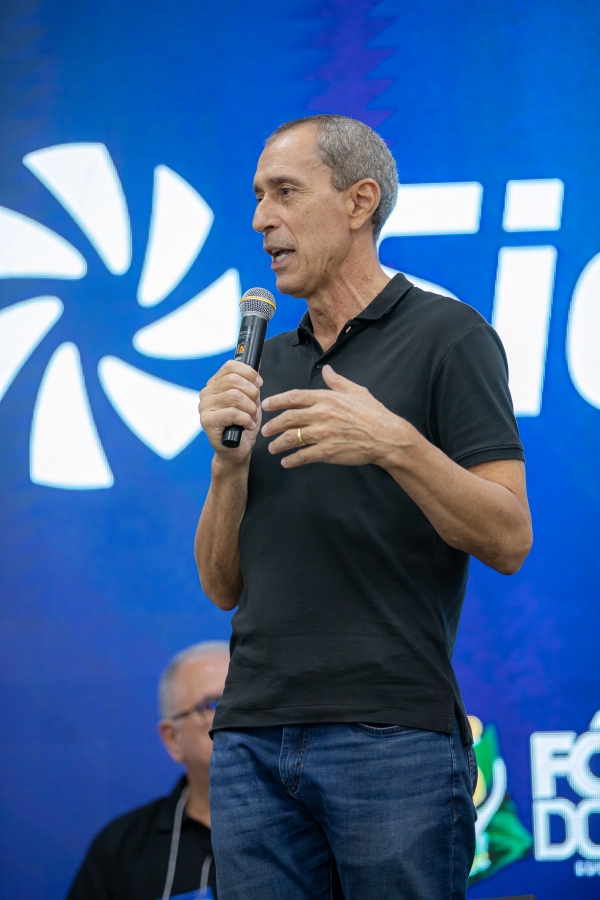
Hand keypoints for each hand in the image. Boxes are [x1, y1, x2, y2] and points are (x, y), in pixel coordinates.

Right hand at [199, 360, 262, 465]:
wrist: (237, 450)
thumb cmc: (242, 425)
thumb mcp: (250, 399)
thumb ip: (250, 381)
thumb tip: (257, 361)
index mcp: (215, 384)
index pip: (230, 366)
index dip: (249, 372)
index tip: (259, 383)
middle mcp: (207, 393)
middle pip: (234, 380)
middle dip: (252, 393)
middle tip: (255, 406)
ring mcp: (204, 407)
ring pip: (235, 396)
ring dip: (250, 408)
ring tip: (251, 418)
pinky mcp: (207, 422)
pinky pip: (233, 413)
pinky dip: (246, 419)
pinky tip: (247, 425)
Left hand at [261, 365, 408, 468]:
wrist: (387, 437)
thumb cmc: (374, 414)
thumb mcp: (356, 391)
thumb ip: (337, 381)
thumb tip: (326, 369)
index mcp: (326, 398)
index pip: (294, 397)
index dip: (277, 400)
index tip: (266, 404)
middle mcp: (321, 414)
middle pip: (288, 418)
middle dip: (272, 425)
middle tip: (265, 430)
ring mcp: (323, 434)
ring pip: (291, 438)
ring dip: (278, 444)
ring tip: (272, 448)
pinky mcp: (327, 451)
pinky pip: (303, 456)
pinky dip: (292, 460)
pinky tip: (286, 462)